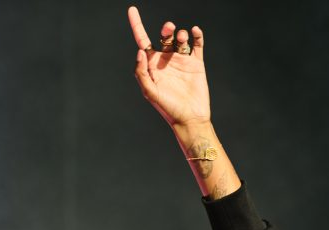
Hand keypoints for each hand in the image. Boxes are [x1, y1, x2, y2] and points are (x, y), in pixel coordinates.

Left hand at [128, 6, 209, 127]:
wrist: (190, 119)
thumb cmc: (168, 109)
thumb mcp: (150, 92)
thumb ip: (142, 72)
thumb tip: (140, 51)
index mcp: (153, 66)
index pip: (143, 41)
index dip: (136, 25)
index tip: (132, 9)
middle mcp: (167, 62)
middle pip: (164, 37)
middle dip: (166, 29)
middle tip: (169, 28)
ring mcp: (182, 62)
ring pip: (180, 39)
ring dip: (180, 34)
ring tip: (181, 37)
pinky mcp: (196, 64)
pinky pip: (197, 44)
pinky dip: (196, 36)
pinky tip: (195, 32)